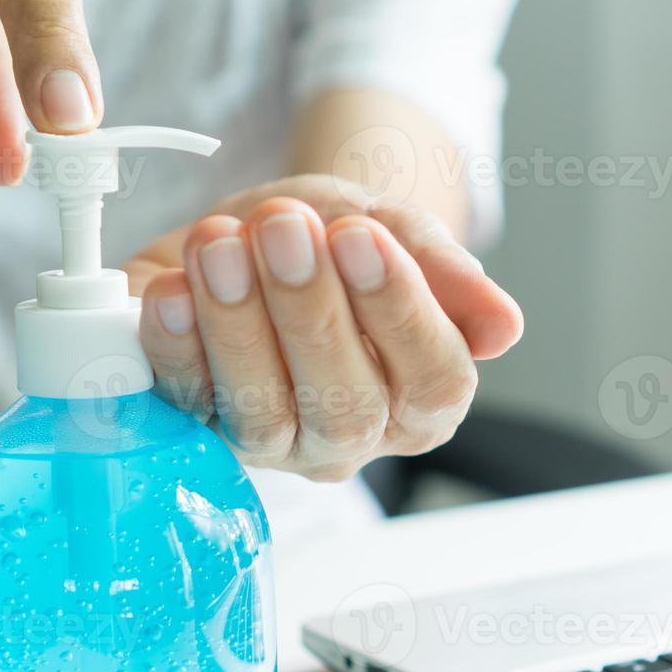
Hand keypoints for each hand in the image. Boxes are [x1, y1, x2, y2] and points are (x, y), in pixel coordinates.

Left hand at [124, 175, 523, 481]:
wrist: (261, 231)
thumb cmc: (336, 238)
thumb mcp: (393, 230)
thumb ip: (444, 273)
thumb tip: (503, 330)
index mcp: (420, 399)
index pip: (433, 381)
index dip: (400, 312)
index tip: (360, 235)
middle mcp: (350, 436)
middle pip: (346, 407)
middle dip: (311, 313)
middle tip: (285, 229)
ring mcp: (271, 442)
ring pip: (262, 416)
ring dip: (237, 327)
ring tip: (221, 245)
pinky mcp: (195, 427)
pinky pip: (183, 406)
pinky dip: (172, 348)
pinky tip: (167, 291)